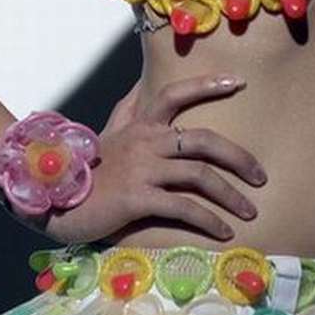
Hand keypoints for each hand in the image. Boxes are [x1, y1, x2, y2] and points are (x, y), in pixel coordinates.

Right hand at [41, 73, 266, 244]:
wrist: (54, 201)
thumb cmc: (85, 171)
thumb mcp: (106, 134)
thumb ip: (126, 111)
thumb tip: (139, 86)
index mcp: (139, 126)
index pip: (174, 94)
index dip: (207, 84)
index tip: (238, 82)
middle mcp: (144, 141)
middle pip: (203, 139)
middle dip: (239, 157)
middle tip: (260, 176)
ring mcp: (141, 169)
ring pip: (199, 174)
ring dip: (231, 194)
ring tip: (249, 210)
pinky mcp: (136, 198)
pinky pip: (183, 207)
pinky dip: (208, 220)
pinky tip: (223, 231)